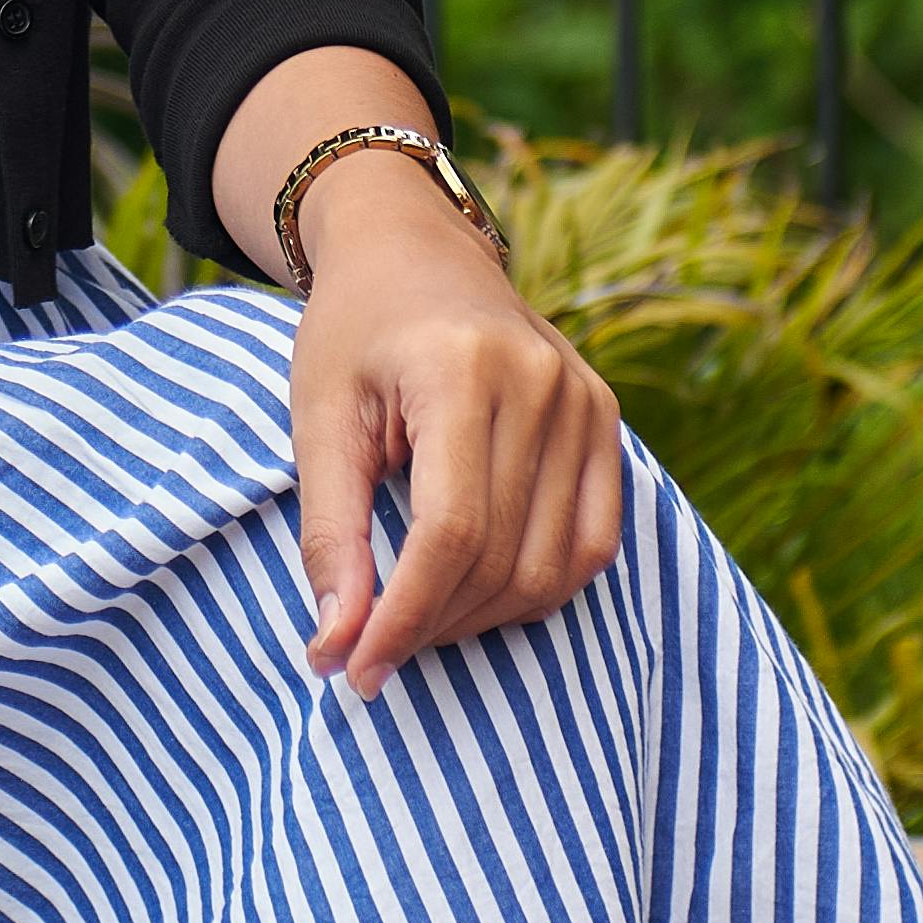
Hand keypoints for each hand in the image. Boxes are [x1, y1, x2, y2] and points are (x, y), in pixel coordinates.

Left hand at [289, 169, 625, 705]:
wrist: (412, 250)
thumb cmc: (352, 333)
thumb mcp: (317, 421)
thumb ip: (331, 534)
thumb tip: (336, 646)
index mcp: (461, 369)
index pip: (449, 533)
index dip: (403, 618)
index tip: (356, 671)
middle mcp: (541, 382)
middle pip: (500, 558)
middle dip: (431, 625)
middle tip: (370, 649)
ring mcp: (585, 399)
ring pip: (551, 567)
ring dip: (480, 618)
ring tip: (416, 616)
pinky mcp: (605, 418)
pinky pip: (594, 544)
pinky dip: (538, 587)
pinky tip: (477, 592)